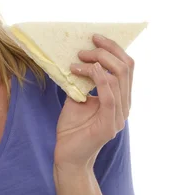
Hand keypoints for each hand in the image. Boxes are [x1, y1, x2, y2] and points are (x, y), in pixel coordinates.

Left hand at [53, 34, 133, 172]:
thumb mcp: (77, 99)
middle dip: (106, 51)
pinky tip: (81, 71)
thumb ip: (83, 82)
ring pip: (118, 78)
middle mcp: (124, 106)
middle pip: (126, 68)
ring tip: (77, 59)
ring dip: (97, 63)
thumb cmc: (72, 129)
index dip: (113, 49)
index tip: (95, 38)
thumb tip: (78, 59)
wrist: (67, 156)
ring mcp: (119, 116)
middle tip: (84, 48)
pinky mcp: (109, 125)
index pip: (126, 67)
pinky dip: (96, 78)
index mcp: (120, 98)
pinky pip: (109, 96)